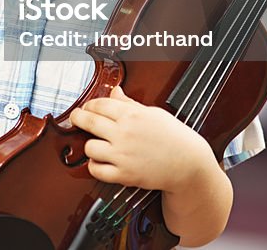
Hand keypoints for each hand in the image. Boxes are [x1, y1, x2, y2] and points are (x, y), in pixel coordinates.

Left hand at [69, 85, 215, 193]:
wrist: (189, 165)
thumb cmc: (175, 138)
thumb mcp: (153, 114)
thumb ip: (130, 103)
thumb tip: (115, 91)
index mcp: (132, 115)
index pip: (99, 104)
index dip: (89, 105)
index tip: (87, 107)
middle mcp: (125, 133)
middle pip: (89, 121)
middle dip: (78, 118)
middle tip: (77, 118)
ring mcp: (123, 155)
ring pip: (89, 146)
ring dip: (89, 144)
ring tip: (96, 143)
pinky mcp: (124, 174)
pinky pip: (96, 170)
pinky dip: (94, 166)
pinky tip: (100, 161)